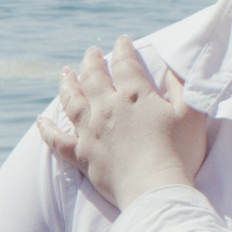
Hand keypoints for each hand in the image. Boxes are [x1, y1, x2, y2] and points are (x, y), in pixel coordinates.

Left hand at [36, 38, 206, 207]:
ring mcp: (91, 132)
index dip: (123, 49)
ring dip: (67, 85)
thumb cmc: (179, 153)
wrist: (156, 191)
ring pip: (72, 101)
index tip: (122, 40)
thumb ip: (180, 88)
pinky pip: (58, 141)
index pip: (125, 64)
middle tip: (91, 52)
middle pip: (93, 77)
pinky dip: (47, 130)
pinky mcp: (82, 156)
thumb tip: (171, 70)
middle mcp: (107, 108)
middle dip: (91, 61)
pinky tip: (40, 121)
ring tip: (65, 74)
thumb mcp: (191, 115)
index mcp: (134, 95)